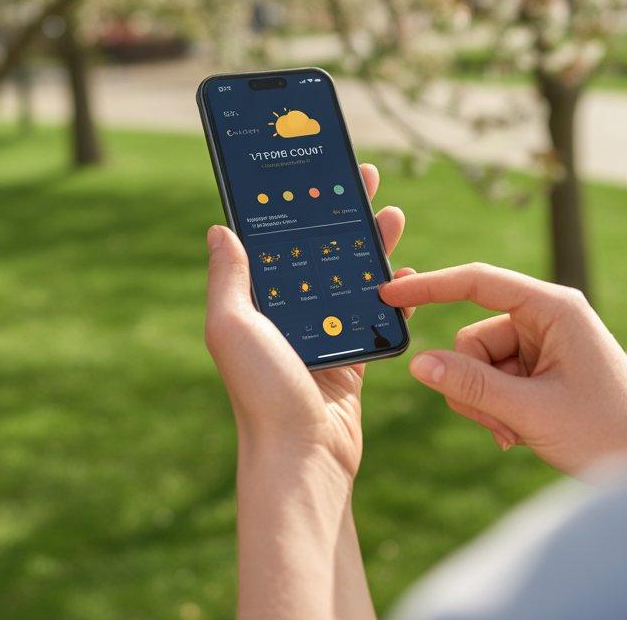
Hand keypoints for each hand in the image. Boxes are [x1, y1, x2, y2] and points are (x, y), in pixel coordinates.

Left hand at [204, 163, 412, 481]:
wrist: (302, 454)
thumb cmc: (261, 392)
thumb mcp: (232, 326)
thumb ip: (228, 277)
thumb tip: (220, 229)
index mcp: (256, 303)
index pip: (278, 240)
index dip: (297, 204)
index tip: (315, 172)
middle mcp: (287, 315)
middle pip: (319, 251)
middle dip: (342, 215)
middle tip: (364, 179)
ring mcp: (321, 335)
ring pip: (351, 279)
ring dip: (372, 247)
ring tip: (393, 214)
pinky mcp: (352, 357)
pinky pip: (375, 316)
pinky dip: (392, 295)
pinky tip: (406, 274)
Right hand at [378, 264, 626, 479]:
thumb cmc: (608, 431)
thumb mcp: (529, 410)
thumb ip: (470, 385)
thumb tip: (417, 364)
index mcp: (554, 308)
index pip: (479, 283)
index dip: (431, 287)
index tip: (390, 296)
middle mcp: (549, 319)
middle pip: (473, 337)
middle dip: (473, 383)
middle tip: (497, 423)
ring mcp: (546, 346)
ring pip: (479, 365)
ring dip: (485, 403)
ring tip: (515, 432)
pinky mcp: (544, 371)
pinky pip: (496, 381)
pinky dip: (498, 410)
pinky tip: (520, 434)